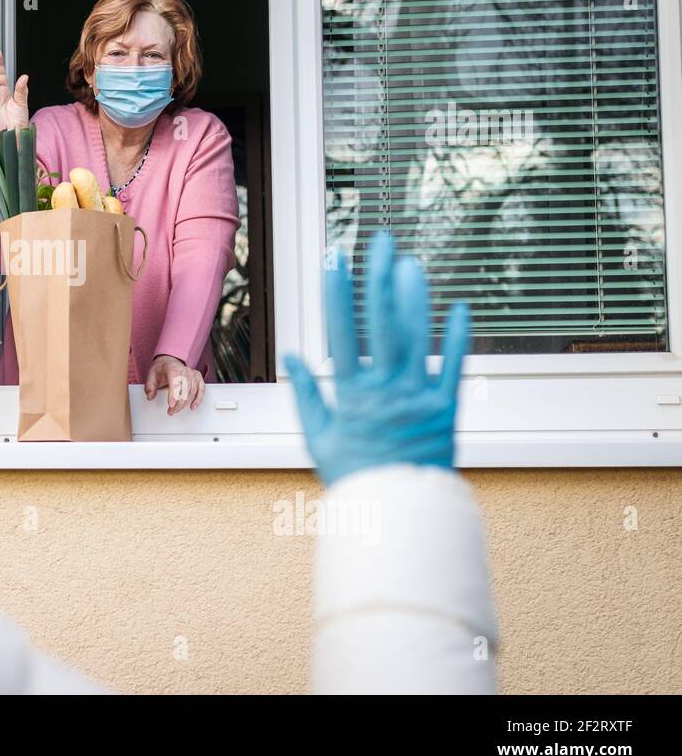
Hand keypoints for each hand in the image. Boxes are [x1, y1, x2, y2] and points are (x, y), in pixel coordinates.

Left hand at [145, 354, 203, 415]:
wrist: (168, 361)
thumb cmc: (161, 369)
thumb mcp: (151, 375)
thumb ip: (150, 386)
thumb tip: (150, 396)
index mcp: (172, 368)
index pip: (175, 382)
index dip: (174, 395)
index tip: (171, 405)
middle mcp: (184, 370)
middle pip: (184, 389)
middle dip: (178, 403)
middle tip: (171, 411)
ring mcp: (192, 373)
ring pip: (192, 391)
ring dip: (185, 403)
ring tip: (176, 410)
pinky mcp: (197, 377)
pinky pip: (201, 389)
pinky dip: (198, 399)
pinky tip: (193, 406)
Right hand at [283, 231, 470, 486]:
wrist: (400, 513)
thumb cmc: (356, 478)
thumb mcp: (318, 438)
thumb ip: (307, 394)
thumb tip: (294, 358)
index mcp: (353, 395)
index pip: (342, 331)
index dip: (338, 291)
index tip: (336, 259)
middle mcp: (388, 389)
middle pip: (384, 322)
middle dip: (380, 277)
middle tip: (380, 242)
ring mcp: (420, 396)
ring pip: (419, 337)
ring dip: (415, 296)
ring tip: (411, 263)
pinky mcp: (447, 408)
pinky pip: (455, 367)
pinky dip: (459, 336)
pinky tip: (460, 307)